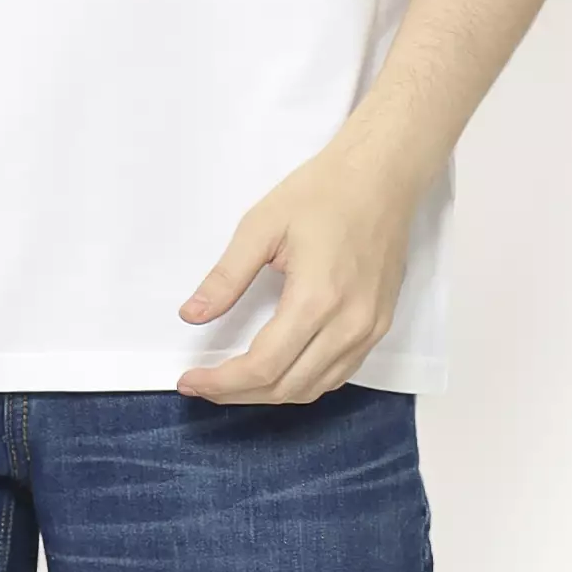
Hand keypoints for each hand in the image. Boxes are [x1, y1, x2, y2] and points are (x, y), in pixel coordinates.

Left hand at [173, 126, 429, 403]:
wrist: (382, 177)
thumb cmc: (323, 192)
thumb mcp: (261, 226)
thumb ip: (226, 277)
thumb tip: (192, 315)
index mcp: (317, 299)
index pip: (263, 365)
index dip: (221, 382)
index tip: (190, 381)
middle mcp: (349, 324)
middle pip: (286, 387)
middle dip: (238, 394)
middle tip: (203, 385)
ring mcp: (370, 328)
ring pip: (314, 388)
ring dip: (269, 394)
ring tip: (232, 383)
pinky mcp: (380, 325)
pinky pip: (339, 374)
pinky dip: (302, 383)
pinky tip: (277, 371)